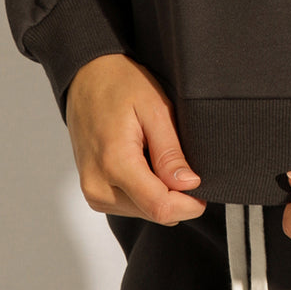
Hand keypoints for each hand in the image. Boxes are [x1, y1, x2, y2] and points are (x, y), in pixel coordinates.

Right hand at [65, 53, 205, 225]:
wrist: (86, 77)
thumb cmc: (120, 85)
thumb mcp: (155, 108)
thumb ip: (170, 152)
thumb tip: (189, 185)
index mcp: (114, 163)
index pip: (159, 207)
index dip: (188, 205)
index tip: (204, 191)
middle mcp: (98, 185)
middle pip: (151, 212)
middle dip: (175, 195)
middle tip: (179, 160)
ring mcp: (92, 191)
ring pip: (142, 211)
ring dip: (158, 191)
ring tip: (154, 153)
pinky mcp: (93, 192)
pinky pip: (129, 204)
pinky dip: (144, 189)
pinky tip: (143, 160)